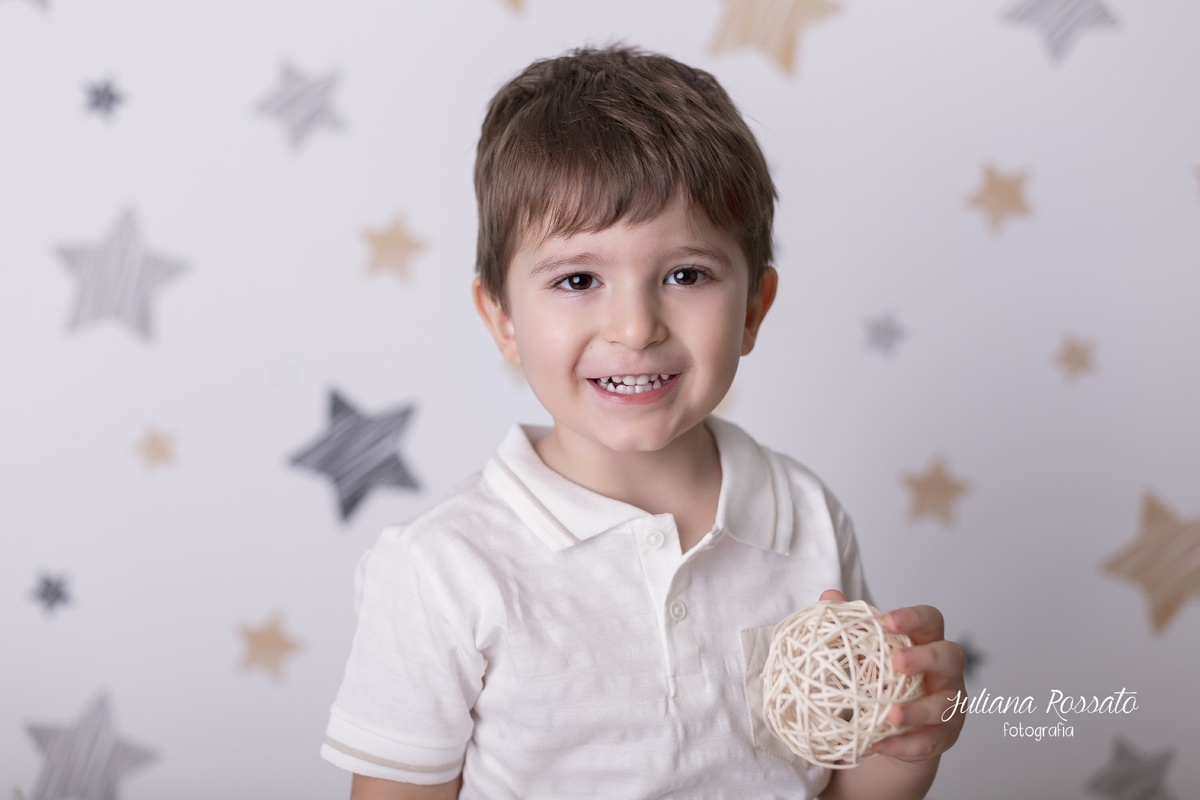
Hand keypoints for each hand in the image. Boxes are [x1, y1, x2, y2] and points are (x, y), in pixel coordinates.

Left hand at [818, 590, 964, 763]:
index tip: (889, 621)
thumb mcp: (865, 653)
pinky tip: (882, 745)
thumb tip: (829, 597)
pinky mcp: (945, 736)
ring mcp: (950, 704)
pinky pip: (932, 741)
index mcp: (926, 642)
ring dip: (919, 710)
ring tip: (892, 716)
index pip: (931, 620)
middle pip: (952, 656)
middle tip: (897, 663)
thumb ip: (849, 625)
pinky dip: (906, 745)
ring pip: (947, 704)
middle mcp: (945, 671)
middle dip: (926, 658)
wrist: (890, 730)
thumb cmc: (880, 680)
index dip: (914, 618)